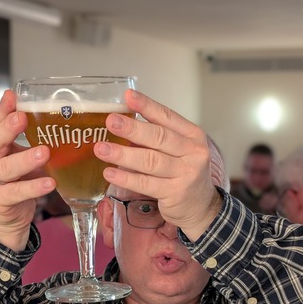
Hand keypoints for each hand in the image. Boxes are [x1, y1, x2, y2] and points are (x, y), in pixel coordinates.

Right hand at [0, 90, 55, 250]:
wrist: (7, 221)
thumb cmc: (14, 185)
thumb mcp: (17, 159)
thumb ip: (27, 141)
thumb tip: (50, 118)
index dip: (3, 110)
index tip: (13, 96)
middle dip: (8, 129)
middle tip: (23, 118)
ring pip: (5, 169)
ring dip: (25, 160)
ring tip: (44, 152)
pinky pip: (17, 192)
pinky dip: (34, 187)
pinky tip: (49, 183)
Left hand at [94, 90, 221, 240]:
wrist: (201, 207)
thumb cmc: (184, 174)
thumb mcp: (179, 151)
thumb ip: (157, 139)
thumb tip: (123, 124)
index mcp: (193, 136)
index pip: (168, 117)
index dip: (147, 106)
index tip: (128, 96)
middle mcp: (192, 153)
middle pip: (159, 137)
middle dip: (132, 129)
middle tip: (111, 121)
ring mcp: (185, 174)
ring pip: (150, 161)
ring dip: (123, 155)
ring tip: (102, 149)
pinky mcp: (175, 193)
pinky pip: (146, 183)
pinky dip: (126, 178)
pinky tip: (110, 173)